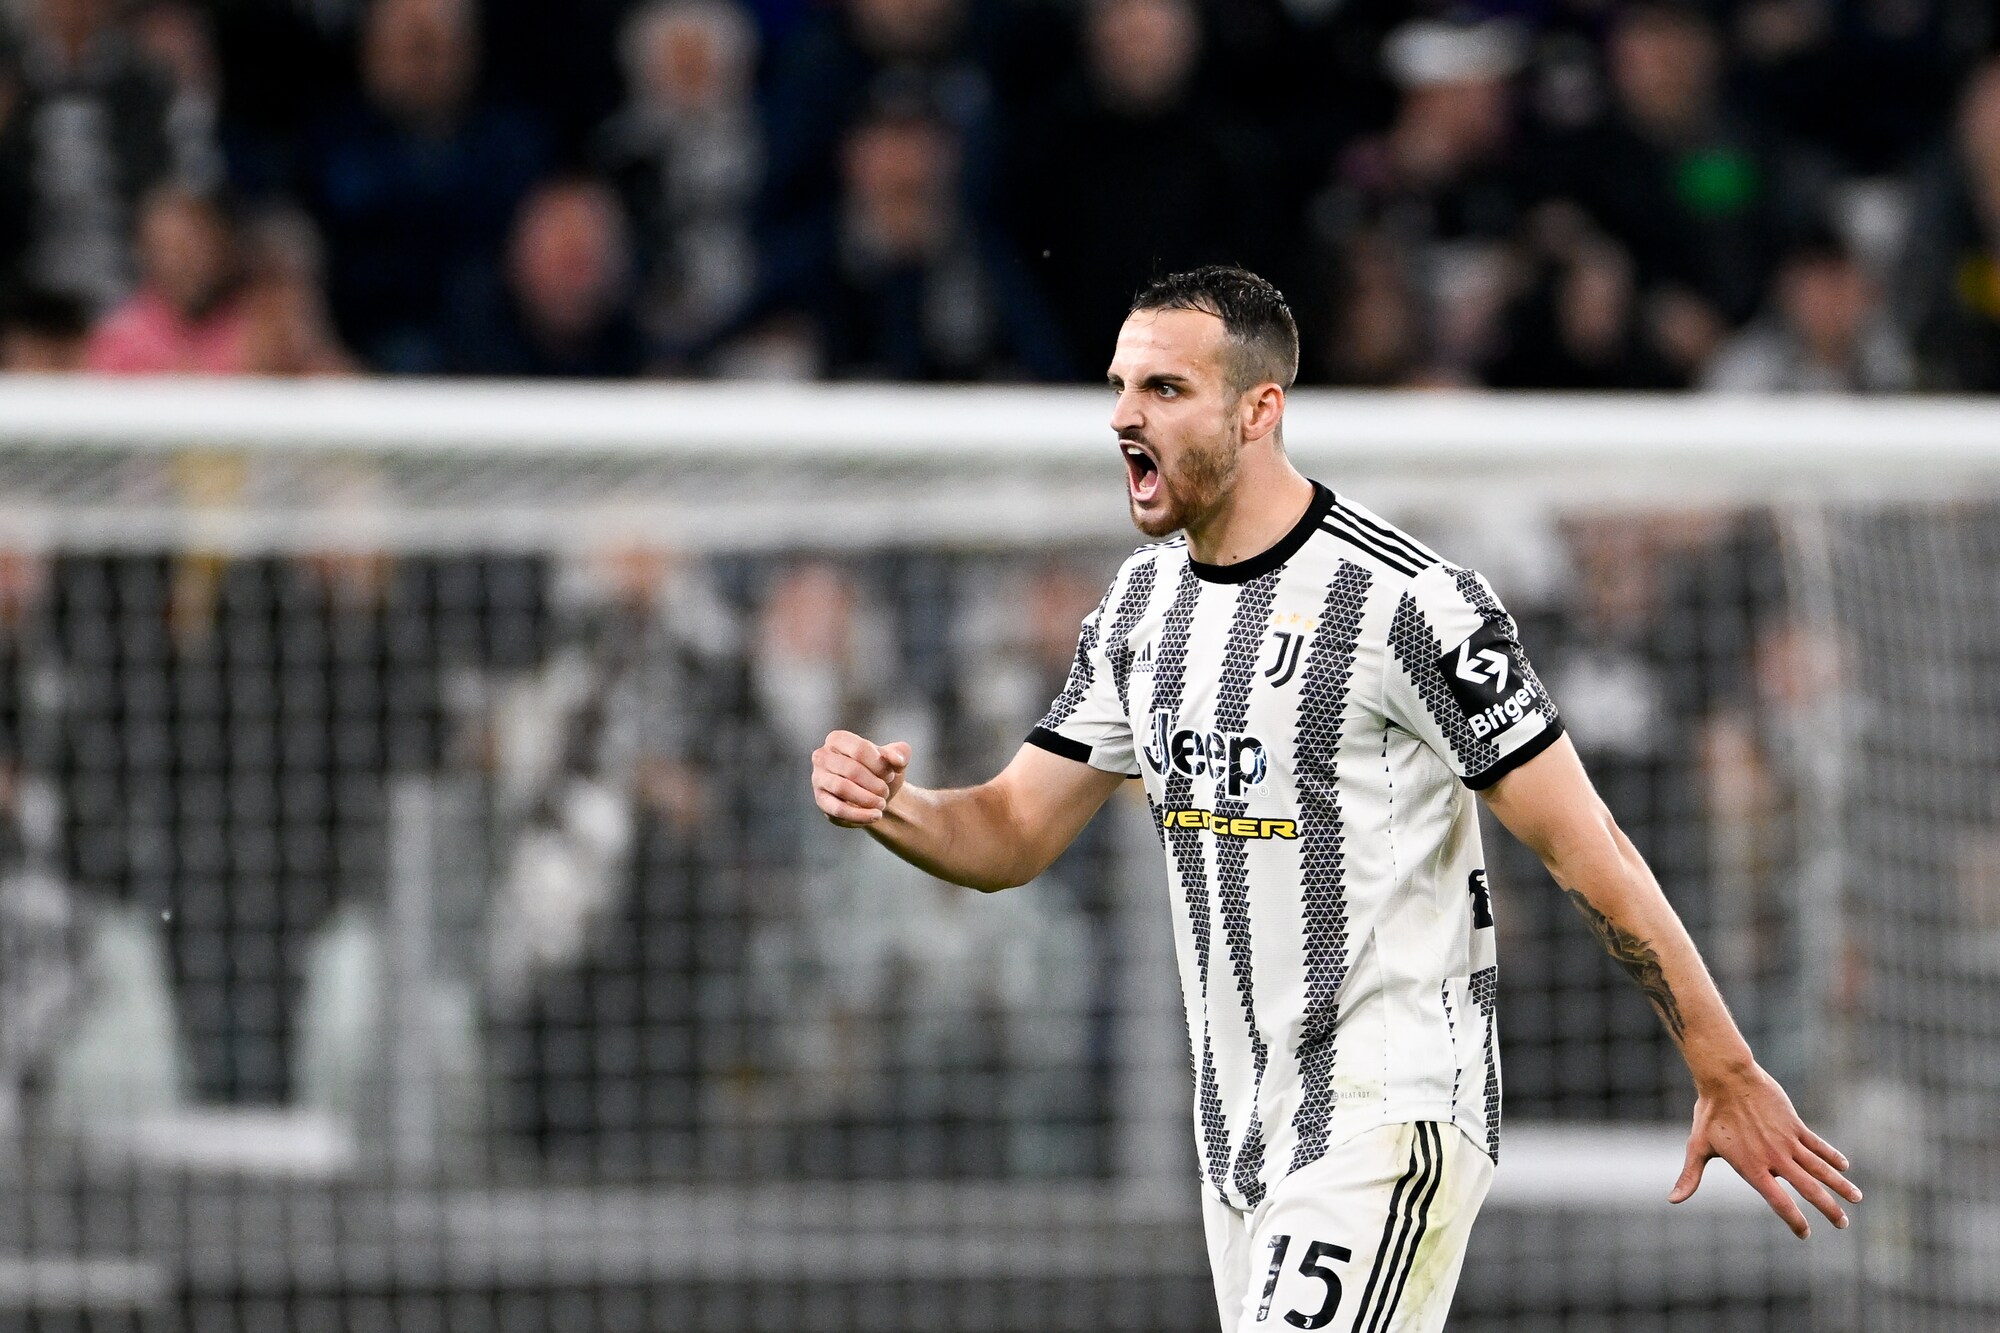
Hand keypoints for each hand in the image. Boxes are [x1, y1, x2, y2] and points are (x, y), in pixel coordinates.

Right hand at [810, 730, 910, 826]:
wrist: (876, 795)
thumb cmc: (882, 771)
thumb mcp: (896, 759)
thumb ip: (900, 754)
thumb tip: (896, 759)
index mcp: (838, 739)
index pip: (859, 749)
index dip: (879, 765)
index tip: (890, 774)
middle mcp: (822, 756)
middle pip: (851, 770)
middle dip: (874, 784)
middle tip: (885, 792)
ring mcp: (818, 779)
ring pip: (842, 788)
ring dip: (867, 799)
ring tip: (882, 804)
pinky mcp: (821, 800)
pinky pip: (837, 809)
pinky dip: (859, 815)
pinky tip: (875, 816)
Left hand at [1670, 1064, 1860, 1237]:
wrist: (1726, 1077)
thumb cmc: (1709, 1113)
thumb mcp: (1697, 1146)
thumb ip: (1690, 1176)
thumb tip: (1672, 1200)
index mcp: (1752, 1167)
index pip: (1779, 1202)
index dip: (1793, 1219)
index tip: (1805, 1233)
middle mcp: (1774, 1157)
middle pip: (1808, 1190)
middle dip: (1828, 1209)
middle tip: (1842, 1224)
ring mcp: (1787, 1140)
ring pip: (1820, 1168)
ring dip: (1840, 1184)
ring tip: (1856, 1199)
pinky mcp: (1794, 1124)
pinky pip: (1817, 1144)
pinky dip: (1832, 1155)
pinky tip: (1844, 1166)